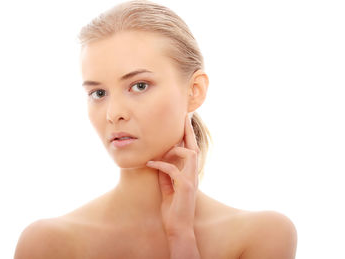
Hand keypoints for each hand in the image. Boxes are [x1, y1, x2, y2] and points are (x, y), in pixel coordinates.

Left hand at [146, 113, 198, 236]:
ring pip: (189, 154)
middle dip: (188, 130)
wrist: (178, 228)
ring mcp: (191, 180)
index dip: (188, 136)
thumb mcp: (167, 187)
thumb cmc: (173, 209)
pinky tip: (149, 164)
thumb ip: (165, 173)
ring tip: (159, 150)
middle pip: (194, 147)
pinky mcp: (185, 187)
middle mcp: (193, 174)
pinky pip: (172, 169)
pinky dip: (160, 165)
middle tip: (184, 116)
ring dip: (173, 149)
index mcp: (189, 174)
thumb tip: (158, 160)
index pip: (191, 150)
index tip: (184, 121)